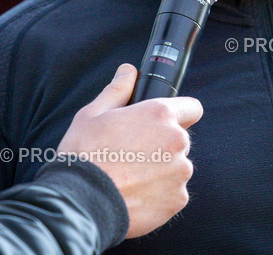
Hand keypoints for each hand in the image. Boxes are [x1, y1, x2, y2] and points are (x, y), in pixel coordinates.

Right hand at [56, 63, 201, 238]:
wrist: (81, 201)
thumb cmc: (84, 154)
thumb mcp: (93, 114)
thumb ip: (118, 90)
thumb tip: (128, 71)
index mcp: (159, 115)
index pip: (191, 107)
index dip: (178, 113)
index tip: (162, 123)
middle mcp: (176, 141)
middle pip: (179, 139)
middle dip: (161, 144)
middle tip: (131, 153)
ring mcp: (180, 172)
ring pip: (176, 167)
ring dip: (160, 170)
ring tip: (129, 176)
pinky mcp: (177, 199)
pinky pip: (172, 192)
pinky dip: (158, 194)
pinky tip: (134, 194)